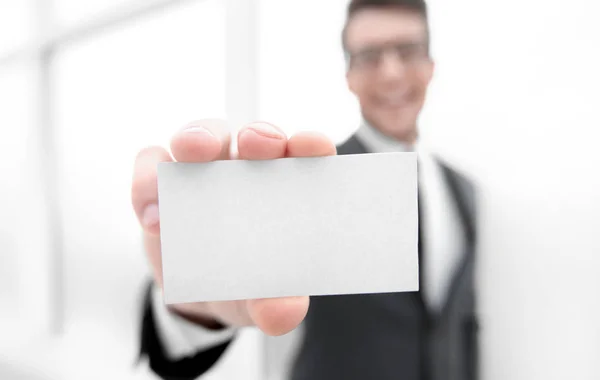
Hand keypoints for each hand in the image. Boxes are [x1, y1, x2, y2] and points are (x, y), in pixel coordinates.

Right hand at [131, 119, 335, 335]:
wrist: (198, 293)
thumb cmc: (243, 284)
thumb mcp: (260, 302)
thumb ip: (276, 306)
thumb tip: (285, 311)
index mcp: (284, 190)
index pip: (305, 156)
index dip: (310, 145)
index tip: (312, 147)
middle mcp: (248, 171)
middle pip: (255, 137)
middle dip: (258, 134)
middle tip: (255, 144)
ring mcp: (204, 171)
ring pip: (202, 135)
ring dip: (198, 137)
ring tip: (194, 154)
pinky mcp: (162, 182)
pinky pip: (152, 162)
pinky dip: (150, 181)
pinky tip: (155, 217)